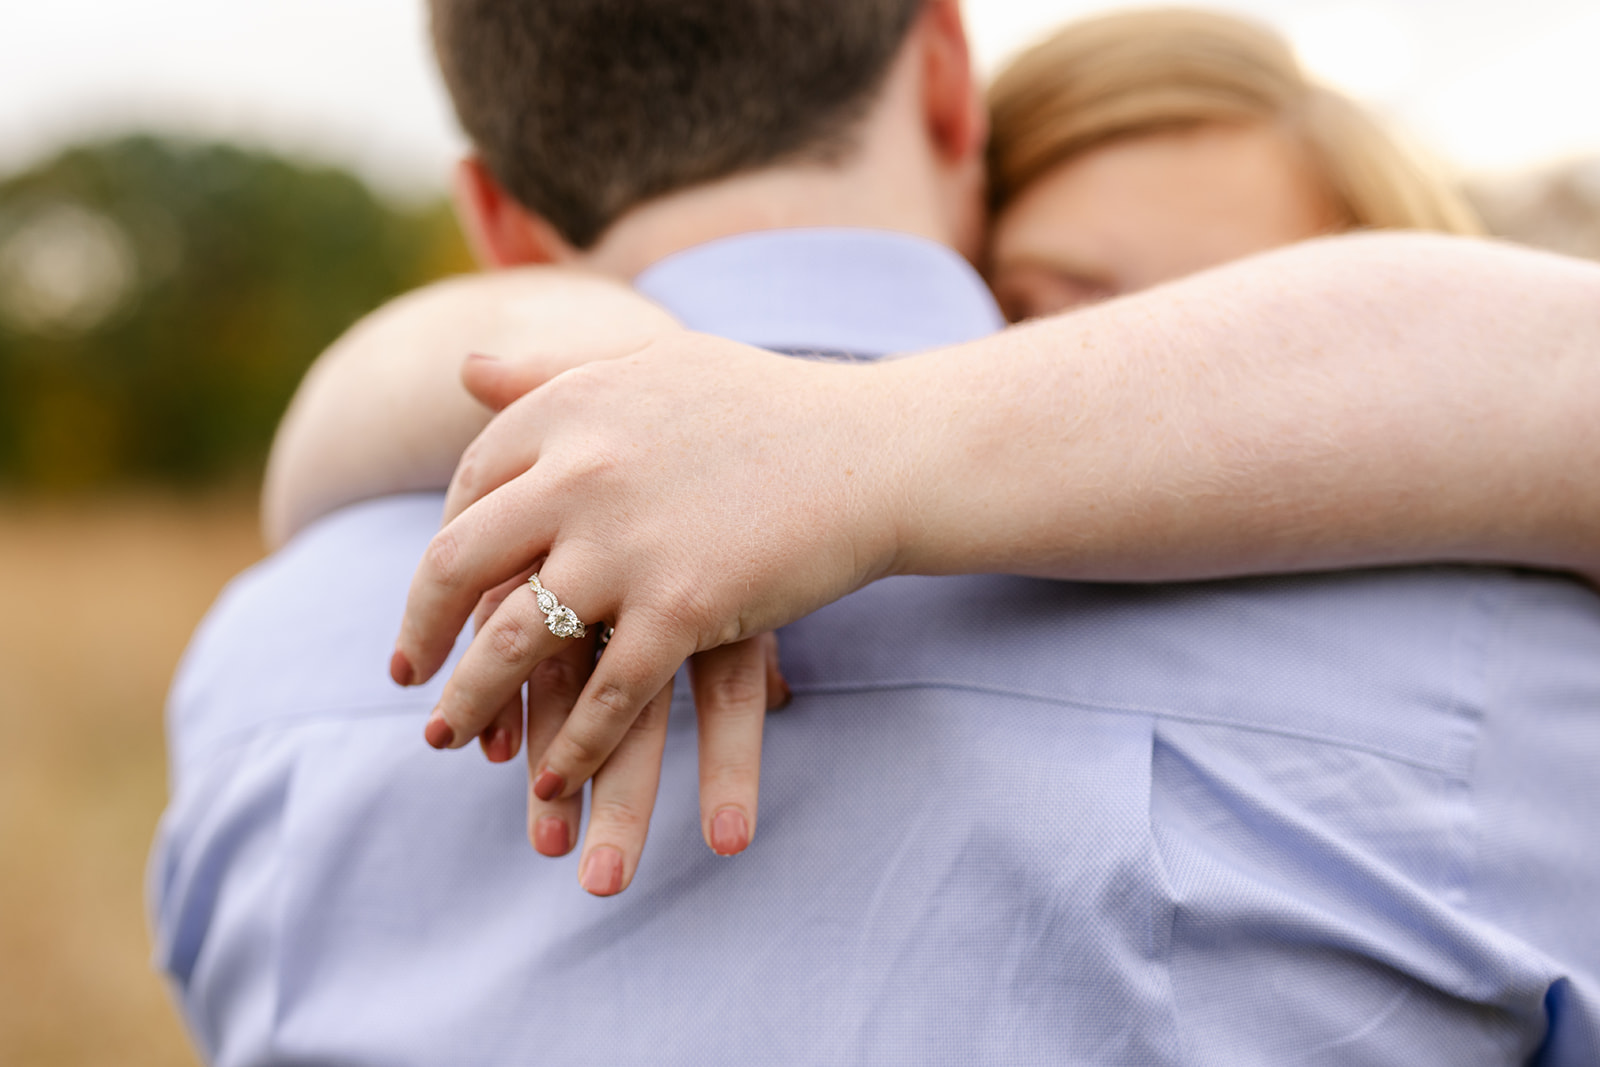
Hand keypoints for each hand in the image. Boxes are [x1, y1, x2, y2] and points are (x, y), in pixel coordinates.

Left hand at [391, 332, 901, 868]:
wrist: (874, 448)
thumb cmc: (768, 406)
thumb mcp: (650, 367)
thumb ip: (554, 370)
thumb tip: (464, 366)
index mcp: (566, 408)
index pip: (467, 488)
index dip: (441, 551)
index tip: (432, 596)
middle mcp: (578, 469)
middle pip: (459, 565)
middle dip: (422, 632)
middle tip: (407, 677)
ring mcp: (627, 542)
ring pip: (513, 642)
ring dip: (472, 703)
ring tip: (448, 741)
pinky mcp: (684, 606)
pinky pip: (606, 694)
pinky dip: (570, 744)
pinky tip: (549, 775)